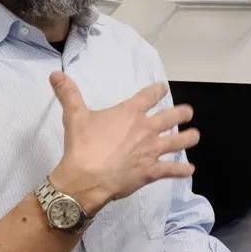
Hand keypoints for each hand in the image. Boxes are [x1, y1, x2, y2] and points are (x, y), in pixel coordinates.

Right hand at [48, 75, 199, 214]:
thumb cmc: (82, 145)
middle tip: (188, 112)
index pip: (149, 96)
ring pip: (178, 142)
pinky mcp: (152, 171)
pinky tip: (190, 170)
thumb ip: (68, 94)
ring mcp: (151, 151)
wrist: (86, 177)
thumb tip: (55, 74)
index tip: (162, 88)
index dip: (157, 90)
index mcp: (130, 113)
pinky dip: (182, 170)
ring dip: (188, 138)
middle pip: (171, 117)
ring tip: (195, 136)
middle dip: (182, 113)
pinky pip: (172, 170)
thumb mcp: (74, 115)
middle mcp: (146, 129)